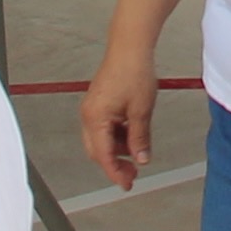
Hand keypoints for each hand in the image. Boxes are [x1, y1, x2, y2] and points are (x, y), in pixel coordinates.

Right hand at [81, 53, 163, 188]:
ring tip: (138, 149)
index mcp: (95, 118)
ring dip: (117, 149)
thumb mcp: (141, 111)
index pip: (103, 155)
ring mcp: (92, 109)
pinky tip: (132, 134)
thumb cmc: (133, 71)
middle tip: (133, 173)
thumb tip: (141, 158)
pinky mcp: (98, 103)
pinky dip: (117, 136)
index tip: (127, 183)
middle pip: (97, 151)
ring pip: (100, 140)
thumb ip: (140, 138)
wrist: (130, 47)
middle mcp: (88, 115)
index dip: (116, 173)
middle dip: (115, 163)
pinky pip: (104, 128)